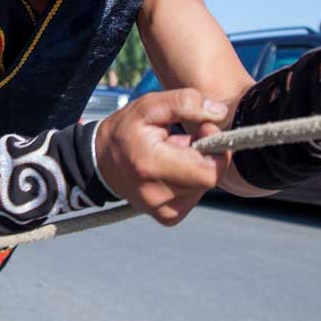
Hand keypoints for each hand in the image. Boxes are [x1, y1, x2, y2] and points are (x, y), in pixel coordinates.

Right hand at [96, 89, 228, 225]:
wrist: (100, 163)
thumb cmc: (126, 130)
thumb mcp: (150, 106)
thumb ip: (185, 103)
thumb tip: (220, 113)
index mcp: (151, 165)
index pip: (208, 172)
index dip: (216, 149)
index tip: (204, 129)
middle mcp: (157, 194)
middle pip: (209, 178)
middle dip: (207, 155)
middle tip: (187, 140)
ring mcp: (163, 210)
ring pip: (204, 187)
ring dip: (197, 167)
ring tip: (175, 155)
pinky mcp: (167, 217)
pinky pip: (195, 197)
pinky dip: (191, 181)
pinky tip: (173, 170)